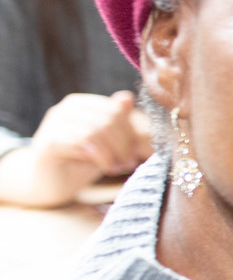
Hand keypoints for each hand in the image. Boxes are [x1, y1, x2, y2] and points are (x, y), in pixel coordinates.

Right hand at [0, 91, 154, 207]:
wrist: (50, 182)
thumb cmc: (81, 161)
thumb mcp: (105, 141)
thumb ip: (116, 121)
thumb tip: (128, 97)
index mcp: (81, 103)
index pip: (115, 110)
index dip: (130, 132)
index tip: (136, 152)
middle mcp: (65, 109)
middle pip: (107, 120)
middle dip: (124, 145)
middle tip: (129, 163)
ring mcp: (54, 123)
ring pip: (96, 132)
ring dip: (114, 153)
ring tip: (118, 168)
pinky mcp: (49, 141)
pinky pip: (83, 143)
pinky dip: (101, 157)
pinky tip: (106, 168)